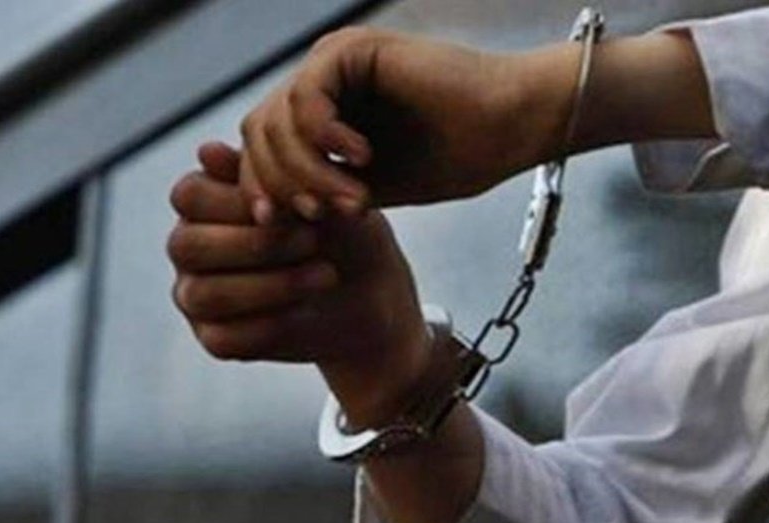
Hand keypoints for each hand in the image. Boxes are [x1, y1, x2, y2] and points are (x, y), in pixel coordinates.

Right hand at [169, 142, 433, 427]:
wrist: (373, 293)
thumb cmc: (344, 232)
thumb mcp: (318, 196)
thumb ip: (267, 175)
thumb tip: (206, 151)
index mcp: (204, 202)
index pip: (189, 195)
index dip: (239, 203)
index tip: (298, 207)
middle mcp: (190, 245)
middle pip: (186, 245)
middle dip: (256, 245)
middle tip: (313, 241)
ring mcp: (196, 294)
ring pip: (203, 295)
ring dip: (270, 286)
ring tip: (326, 275)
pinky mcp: (215, 337)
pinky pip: (223, 338)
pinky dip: (269, 324)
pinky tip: (306, 310)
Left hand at [239, 27, 583, 220]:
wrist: (510, 128)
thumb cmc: (455, 157)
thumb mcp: (369, 191)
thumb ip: (319, 195)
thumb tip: (266, 216)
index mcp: (322, 114)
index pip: (262, 149)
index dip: (261, 188)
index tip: (280, 225)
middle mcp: (321, 84)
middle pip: (258, 134)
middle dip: (282, 184)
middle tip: (324, 214)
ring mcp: (334, 63)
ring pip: (276, 120)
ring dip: (309, 171)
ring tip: (355, 196)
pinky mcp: (353, 50)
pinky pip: (307, 98)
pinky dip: (326, 138)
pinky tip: (363, 157)